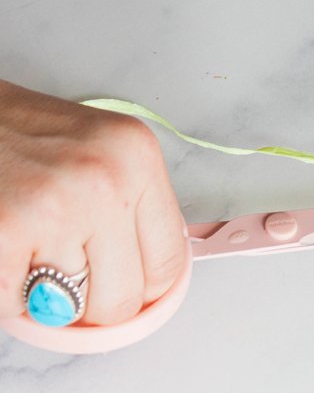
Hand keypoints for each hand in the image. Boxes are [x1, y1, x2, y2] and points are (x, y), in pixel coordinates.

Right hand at [0, 81, 185, 324]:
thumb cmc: (19, 132)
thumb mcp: (101, 151)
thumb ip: (133, 208)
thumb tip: (151, 278)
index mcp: (138, 158)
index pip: (169, 261)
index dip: (144, 287)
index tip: (125, 286)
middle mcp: (107, 180)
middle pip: (124, 297)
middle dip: (94, 302)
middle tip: (69, 273)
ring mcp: (57, 208)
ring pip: (71, 309)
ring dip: (46, 293)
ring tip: (30, 246)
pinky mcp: (8, 232)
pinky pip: (16, 306)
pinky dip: (7, 292)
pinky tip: (7, 249)